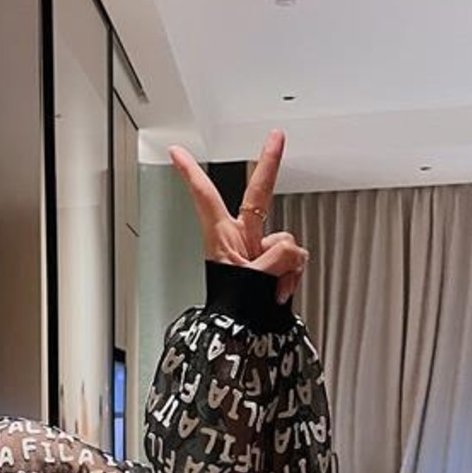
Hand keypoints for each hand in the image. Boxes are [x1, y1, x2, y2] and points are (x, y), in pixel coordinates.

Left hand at [168, 128, 308, 303]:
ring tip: (272, 287)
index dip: (190, 173)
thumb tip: (291, 253)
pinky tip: (280, 291)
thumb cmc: (235, 310)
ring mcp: (258, 250)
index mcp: (223, 237)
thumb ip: (277, 257)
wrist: (241, 334)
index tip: (177, 152)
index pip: (205, 197)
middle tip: (276, 138)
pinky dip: (291, 276)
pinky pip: (294, 259)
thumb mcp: (254, 280)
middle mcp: (241, 238)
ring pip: (286, 240)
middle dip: (270, 165)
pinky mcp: (273, 263)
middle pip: (260, 195)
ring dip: (286, 265)